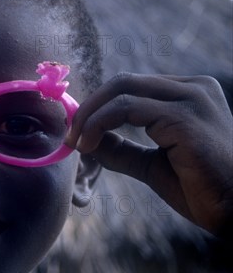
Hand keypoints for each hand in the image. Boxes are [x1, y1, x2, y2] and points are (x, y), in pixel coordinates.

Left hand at [66, 73, 232, 234]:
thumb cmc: (203, 190)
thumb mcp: (152, 165)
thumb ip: (122, 150)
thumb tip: (87, 142)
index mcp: (188, 95)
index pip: (130, 87)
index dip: (96, 106)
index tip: (74, 131)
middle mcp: (192, 89)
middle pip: (122, 82)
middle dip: (87, 107)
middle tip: (69, 135)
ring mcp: (192, 99)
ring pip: (121, 91)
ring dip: (89, 116)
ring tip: (76, 143)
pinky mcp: (185, 117)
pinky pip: (126, 108)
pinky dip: (99, 123)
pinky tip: (89, 145)